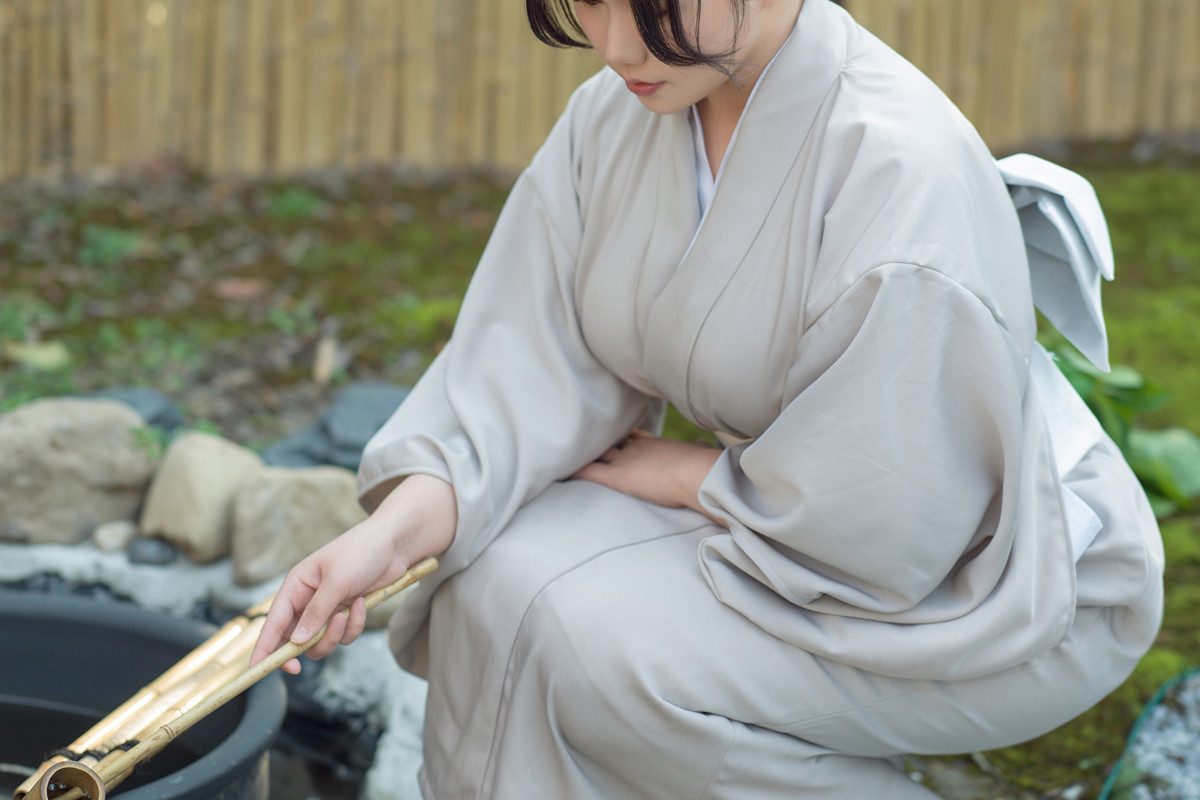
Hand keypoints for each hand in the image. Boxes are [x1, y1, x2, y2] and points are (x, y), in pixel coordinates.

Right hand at [248, 473, 456, 674]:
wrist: (394, 544)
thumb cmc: (360, 552)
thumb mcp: (336, 582)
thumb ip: (316, 613)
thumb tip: (296, 642)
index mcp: (296, 586)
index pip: (273, 622)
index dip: (264, 647)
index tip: (257, 669)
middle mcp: (307, 600)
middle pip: (295, 639)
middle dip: (306, 647)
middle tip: (303, 665)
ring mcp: (328, 609)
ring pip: (320, 642)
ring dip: (335, 635)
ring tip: (349, 611)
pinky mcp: (347, 614)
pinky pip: (344, 635)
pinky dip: (354, 625)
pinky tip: (362, 603)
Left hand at [571, 428, 725, 523]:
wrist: (698, 474)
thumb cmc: (703, 468)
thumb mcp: (699, 453)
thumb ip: (697, 448)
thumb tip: (703, 443)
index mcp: (654, 443)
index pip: (631, 436)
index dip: (620, 436)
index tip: (609, 431)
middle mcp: (635, 448)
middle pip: (610, 440)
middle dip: (597, 440)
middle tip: (580, 435)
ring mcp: (625, 460)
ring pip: (596, 453)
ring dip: (583, 453)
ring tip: (563, 452)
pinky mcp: (617, 477)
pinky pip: (590, 472)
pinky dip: (576, 471)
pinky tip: (561, 472)